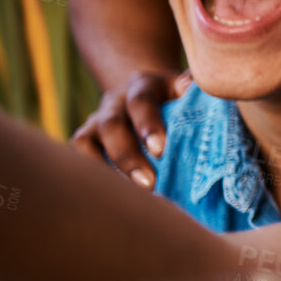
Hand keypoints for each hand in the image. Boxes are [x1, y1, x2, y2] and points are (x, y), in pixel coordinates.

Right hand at [67, 70, 190, 187]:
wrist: (151, 96)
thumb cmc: (179, 100)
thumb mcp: (188, 91)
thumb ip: (196, 95)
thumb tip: (203, 98)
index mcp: (144, 85)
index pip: (141, 101)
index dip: (148, 125)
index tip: (161, 151)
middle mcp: (115, 99)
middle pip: (112, 125)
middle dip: (129, 157)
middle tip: (150, 184)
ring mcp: (96, 118)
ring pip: (87, 141)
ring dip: (107, 169)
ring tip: (129, 195)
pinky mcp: (85, 136)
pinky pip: (77, 154)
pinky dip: (89, 171)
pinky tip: (110, 193)